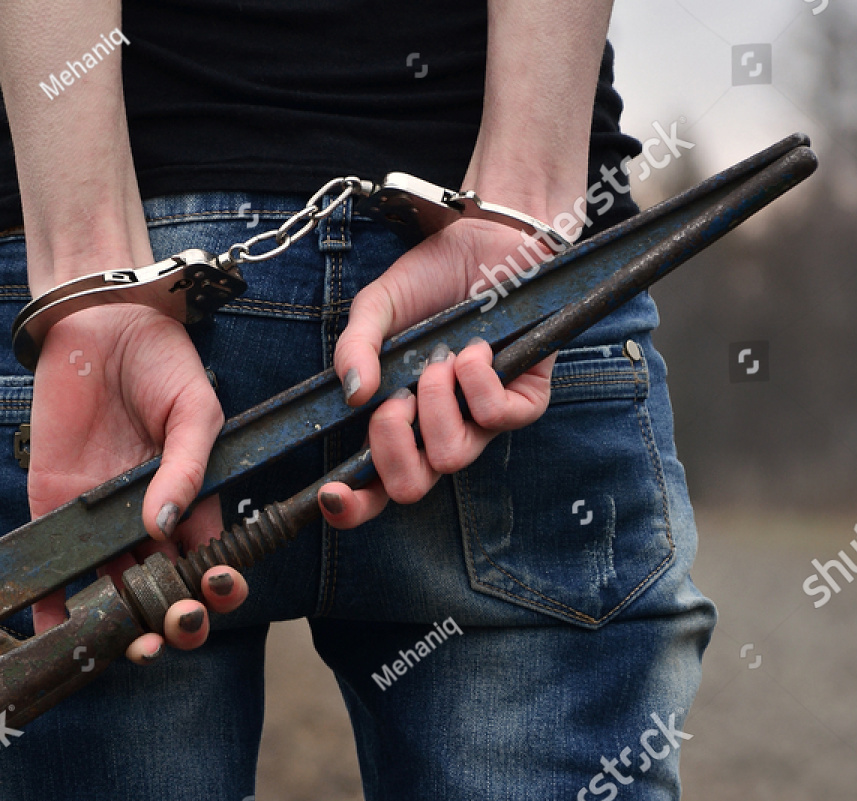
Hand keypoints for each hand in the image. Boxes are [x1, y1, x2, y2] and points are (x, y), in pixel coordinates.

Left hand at [26, 303, 246, 659]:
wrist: (100, 321)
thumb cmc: (161, 360)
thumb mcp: (195, 409)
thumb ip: (188, 465)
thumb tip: (167, 524)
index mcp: (193, 503)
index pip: (209, 565)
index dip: (216, 590)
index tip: (216, 592)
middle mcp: (148, 523)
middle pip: (165, 595)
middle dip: (176, 623)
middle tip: (175, 626)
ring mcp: (101, 522)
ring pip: (114, 595)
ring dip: (123, 630)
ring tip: (131, 646)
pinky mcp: (54, 509)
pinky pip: (55, 570)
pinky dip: (52, 611)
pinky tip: (56, 638)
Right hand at [320, 219, 556, 528]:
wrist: (487, 238)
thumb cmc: (431, 279)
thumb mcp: (378, 307)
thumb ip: (355, 347)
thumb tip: (352, 393)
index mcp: (397, 420)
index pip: (372, 487)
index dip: (349, 507)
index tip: (332, 494)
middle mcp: (438, 430)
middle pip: (410, 488)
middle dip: (393, 447)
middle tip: (396, 401)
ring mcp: (481, 421)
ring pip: (452, 457)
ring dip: (436, 405)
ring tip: (438, 361)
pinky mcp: (525, 399)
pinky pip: (497, 419)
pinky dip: (477, 382)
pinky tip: (474, 350)